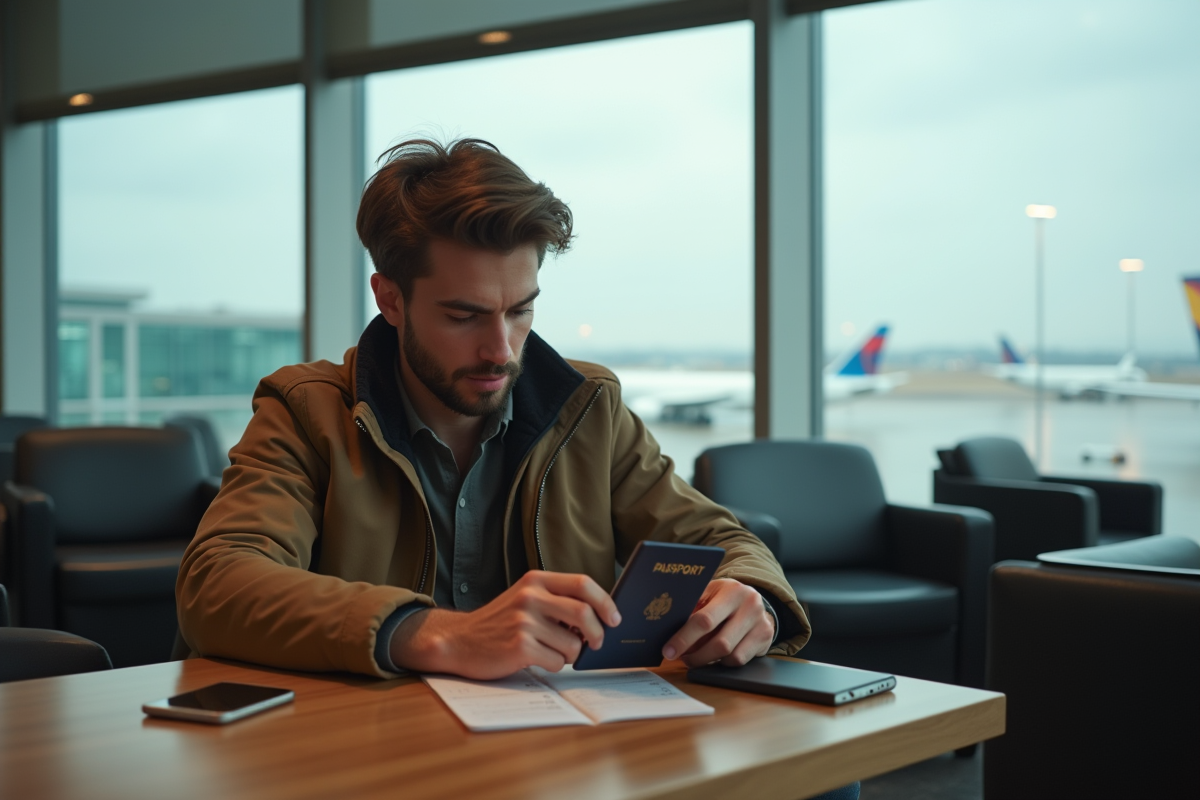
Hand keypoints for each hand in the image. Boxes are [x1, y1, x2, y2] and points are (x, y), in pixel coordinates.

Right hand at [389, 571, 621, 679]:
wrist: (460, 640)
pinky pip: (556, 662)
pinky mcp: (519, 647)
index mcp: (536, 580)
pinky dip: (554, 665)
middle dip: (597, 633)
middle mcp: (530, 596)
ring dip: (570, 654)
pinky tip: (537, 659)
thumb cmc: (500, 622)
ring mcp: (524, 622)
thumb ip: (557, 601)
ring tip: (552, 651)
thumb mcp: (526, 598)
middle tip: (597, 643)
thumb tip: (600, 617)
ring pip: (573, 644)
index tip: (615, 618)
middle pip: (584, 613)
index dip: (605, 602)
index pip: (583, 584)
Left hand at [661, 579, 773, 667]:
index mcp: (731, 591)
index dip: (684, 638)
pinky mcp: (766, 639)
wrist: (755, 600)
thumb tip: (666, 629)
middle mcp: (750, 606)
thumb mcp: (708, 594)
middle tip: (682, 658)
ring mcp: (761, 623)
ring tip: (696, 657)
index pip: (705, 619)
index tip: (668, 651)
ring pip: (731, 656)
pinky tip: (715, 656)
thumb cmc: (723, 597)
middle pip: (720, 643)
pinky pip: (740, 661)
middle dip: (696, 655)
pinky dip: (723, 663)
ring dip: (708, 661)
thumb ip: (692, 608)